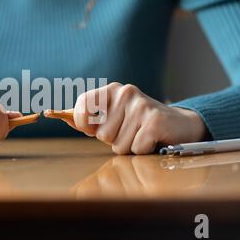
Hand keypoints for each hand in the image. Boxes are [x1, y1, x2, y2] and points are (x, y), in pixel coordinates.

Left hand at [61, 83, 207, 154]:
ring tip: (140, 135)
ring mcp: (140, 106)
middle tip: (129, 131)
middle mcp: (125, 93)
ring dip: (128, 146)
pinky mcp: (154, 120)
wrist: (177, 123)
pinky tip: (151, 139)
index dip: (81, 121)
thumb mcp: (113, 116)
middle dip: (113, 140)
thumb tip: (62, 117)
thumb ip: (89, 118)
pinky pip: (135, 148)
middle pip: (102, 134)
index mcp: (112, 90)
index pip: (84, 103)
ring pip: (118, 145)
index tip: (88, 129)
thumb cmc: (137, 123)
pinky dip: (142, 150)